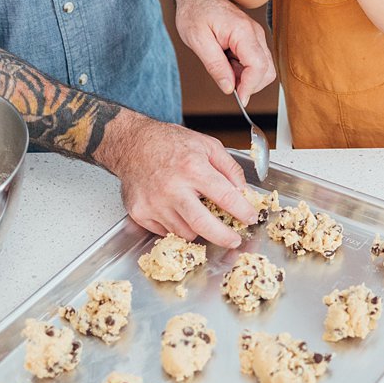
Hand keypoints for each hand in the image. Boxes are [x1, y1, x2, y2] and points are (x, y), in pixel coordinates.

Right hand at [99, 111, 257, 246]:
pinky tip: (177, 210)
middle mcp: (172, 188)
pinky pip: (166, 232)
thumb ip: (229, 167)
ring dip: (198, 229)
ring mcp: (154, 203)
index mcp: (192, 168)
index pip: (225, 196)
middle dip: (224, 237)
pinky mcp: (141, 213)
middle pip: (203, 224)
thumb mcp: (207, 145)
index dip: (242, 211)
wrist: (133, 143)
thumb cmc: (170, 143)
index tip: (250, 218)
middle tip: (234, 240)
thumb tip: (243, 192)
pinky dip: (176, 226)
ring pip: (185, 232)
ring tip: (199, 213)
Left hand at [174, 0, 275, 100]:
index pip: (258, 66)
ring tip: (223, 69)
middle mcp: (254, 33)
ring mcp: (255, 36)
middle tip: (226, 83)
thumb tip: (229, 88)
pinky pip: (255, 61)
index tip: (238, 99)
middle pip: (266, 70)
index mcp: (242, 31)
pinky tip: (226, 63)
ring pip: (263, 68)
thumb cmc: (195, 10)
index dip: (249, 86)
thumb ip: (215, 66)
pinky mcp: (251, 39)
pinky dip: (243, 70)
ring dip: (246, 77)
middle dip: (249, 84)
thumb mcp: (197, 40)